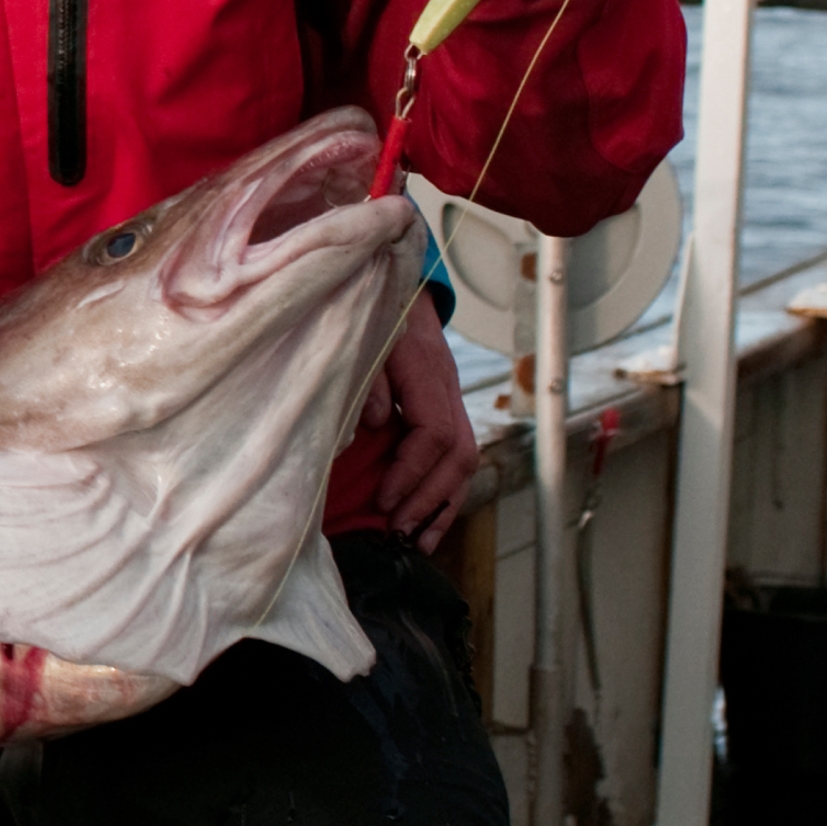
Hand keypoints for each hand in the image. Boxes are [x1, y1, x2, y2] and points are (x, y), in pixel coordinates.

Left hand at [368, 305, 479, 552]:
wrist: (392, 283)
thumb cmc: (369, 310)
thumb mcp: (361, 337)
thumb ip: (367, 379)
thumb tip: (376, 423)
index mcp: (427, 372)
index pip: (434, 433)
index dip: (411, 472)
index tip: (384, 501)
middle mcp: (448, 388)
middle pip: (458, 455)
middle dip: (429, 499)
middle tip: (398, 531)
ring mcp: (452, 398)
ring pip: (465, 460)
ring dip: (443, 505)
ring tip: (418, 542)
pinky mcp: (445, 406)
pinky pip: (457, 455)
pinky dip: (445, 492)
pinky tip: (429, 521)